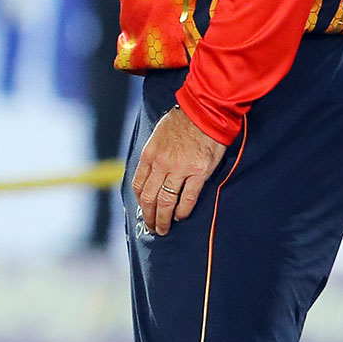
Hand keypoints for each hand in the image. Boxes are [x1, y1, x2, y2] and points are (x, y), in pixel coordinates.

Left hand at [132, 106, 227, 235]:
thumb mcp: (158, 135)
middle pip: (149, 198)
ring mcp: (179, 169)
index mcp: (149, 154)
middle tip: (153, 228)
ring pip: (166, 202)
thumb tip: (150, 173)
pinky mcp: (198, 172)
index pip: (138, 185)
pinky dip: (182, 211)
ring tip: (164, 230)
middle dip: (149, 217)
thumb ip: (154, 155)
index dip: (140, 202)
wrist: (204, 111)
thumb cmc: (182, 121)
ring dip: (163, 220)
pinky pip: (188, 198)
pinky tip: (181, 217)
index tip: (144, 211)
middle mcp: (161, 164)